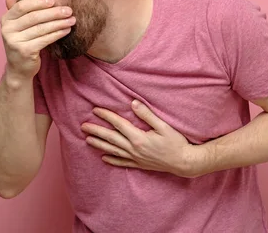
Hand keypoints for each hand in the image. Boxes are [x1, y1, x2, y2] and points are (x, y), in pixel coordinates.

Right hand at [1, 0, 75, 78]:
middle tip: (69, 10)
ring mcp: (15, 41)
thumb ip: (21, 11)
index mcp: (6, 19)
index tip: (54, 1)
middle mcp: (7, 29)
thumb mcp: (19, 26)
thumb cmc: (23, 42)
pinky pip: (45, 39)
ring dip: (59, 23)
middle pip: (34, 17)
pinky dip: (57, 33)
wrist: (19, 68)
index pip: (22, 6)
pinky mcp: (25, 51)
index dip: (39, 2)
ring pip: (42, 28)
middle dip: (54, 13)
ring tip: (71, 20)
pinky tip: (66, 30)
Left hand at [81, 100, 198, 177]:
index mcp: (139, 138)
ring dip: (99, 145)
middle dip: (96, 131)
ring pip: (113, 151)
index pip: (118, 124)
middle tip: (83, 126)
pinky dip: (111, 160)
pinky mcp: (139, 164)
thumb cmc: (176, 143)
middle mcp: (134, 149)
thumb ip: (147, 115)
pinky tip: (103, 158)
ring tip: (87, 140)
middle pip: (111, 138)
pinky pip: (122, 163)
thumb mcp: (164, 126)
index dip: (106, 116)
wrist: (184, 162)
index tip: (95, 110)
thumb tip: (133, 103)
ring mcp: (136, 158)